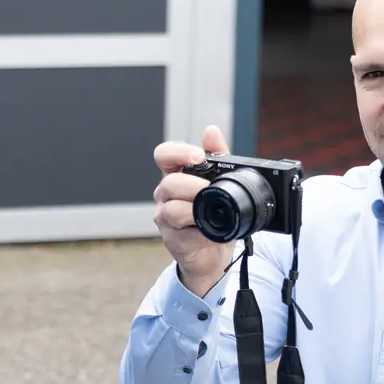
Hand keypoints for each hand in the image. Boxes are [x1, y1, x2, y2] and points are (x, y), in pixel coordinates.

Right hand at [152, 124, 234, 294]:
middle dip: (191, 185)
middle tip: (209, 188)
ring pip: (171, 210)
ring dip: (193, 208)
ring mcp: (166, 219)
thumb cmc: (213, 213)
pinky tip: (211, 231)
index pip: (163, 155)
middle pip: (168, 183)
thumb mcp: (219, 182)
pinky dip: (200, 232)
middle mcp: (165, 196)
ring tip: (211, 210)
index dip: (177, 152)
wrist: (213, 252)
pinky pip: (183, 235)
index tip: (198, 156)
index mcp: (175, 175)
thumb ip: (217, 156)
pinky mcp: (173, 241)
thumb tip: (210, 131)